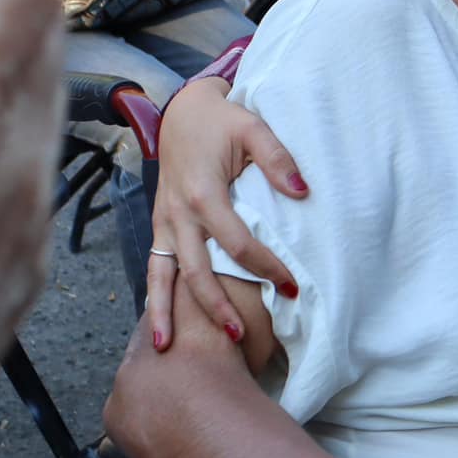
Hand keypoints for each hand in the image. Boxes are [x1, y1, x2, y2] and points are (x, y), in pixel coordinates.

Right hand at [147, 75, 305, 350]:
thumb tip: (302, 191)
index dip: (266, 267)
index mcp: (203, 193)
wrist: (182, 110)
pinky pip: (155, 265)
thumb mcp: (252, 127)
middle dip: (217, 307)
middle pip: (197, 271)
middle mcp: (178, 214)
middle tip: (242, 336)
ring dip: (166, 311)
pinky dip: (155, 295)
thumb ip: (277, 158)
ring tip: (167, 347)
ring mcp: (164, 222)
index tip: (292, 286)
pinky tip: (157, 326)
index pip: (238, 244)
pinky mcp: (159, 225)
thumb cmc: (221, 120)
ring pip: (162, 274)